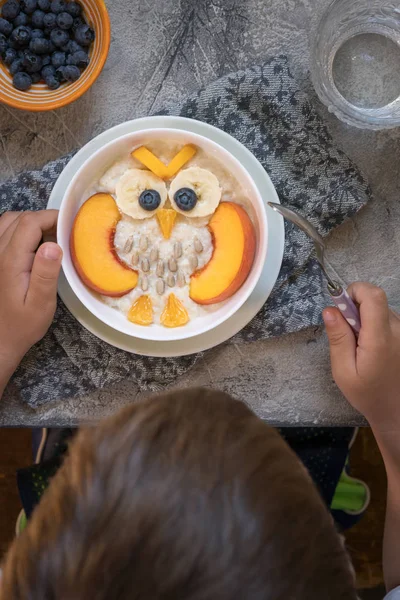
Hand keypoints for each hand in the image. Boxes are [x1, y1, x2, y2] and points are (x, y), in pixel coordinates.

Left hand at [0, 210, 61, 372]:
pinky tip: (31, 244)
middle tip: (63, 232)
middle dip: (42, 218)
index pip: (29, 223)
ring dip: (28, 222)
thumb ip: (46, 273)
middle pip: (18, 218)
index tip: (70, 224)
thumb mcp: (41, 304)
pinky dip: (17, 229)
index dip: (50, 217)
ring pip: (6, 222)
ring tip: (48, 236)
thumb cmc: (22, 325)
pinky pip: (1, 232)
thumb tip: (54, 244)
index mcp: (9, 261)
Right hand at [323, 282, 399, 433]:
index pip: (373, 295)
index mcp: (380, 338)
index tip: (341, 307)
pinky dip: (376, 327)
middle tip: (347, 334)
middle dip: (357, 308)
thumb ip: (338, 338)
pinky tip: (372, 349)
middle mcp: (398, 331)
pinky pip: (389, 320)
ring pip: (382, 310)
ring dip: (367, 319)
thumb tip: (329, 310)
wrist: (397, 411)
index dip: (355, 291)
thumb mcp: (343, 371)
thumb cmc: (368, 394)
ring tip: (361, 346)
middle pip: (376, 301)